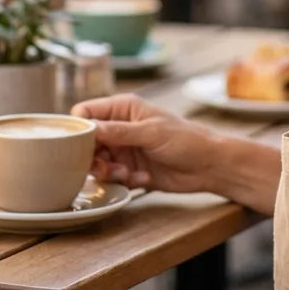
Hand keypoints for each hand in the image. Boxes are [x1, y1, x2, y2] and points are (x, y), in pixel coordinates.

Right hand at [71, 93, 220, 193]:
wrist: (209, 166)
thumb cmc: (186, 139)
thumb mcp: (151, 132)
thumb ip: (118, 131)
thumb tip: (88, 128)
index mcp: (123, 108)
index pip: (86, 113)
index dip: (79, 129)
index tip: (83, 146)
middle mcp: (119, 128)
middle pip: (86, 142)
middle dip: (93, 158)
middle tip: (107, 167)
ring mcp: (124, 149)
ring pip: (96, 163)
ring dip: (108, 172)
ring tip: (128, 175)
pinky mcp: (129, 169)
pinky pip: (112, 178)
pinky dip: (123, 181)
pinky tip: (144, 179)